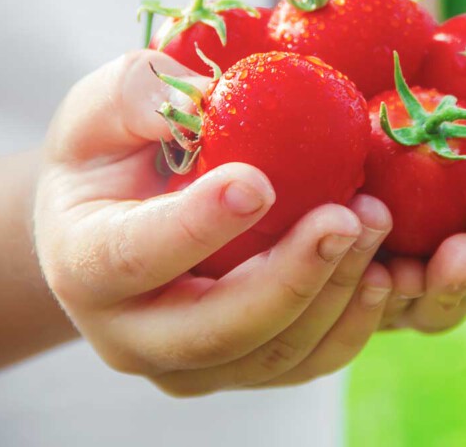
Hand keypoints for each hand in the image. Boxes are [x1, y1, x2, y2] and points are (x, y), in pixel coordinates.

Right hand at [34, 50, 394, 395]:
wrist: (120, 221)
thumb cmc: (110, 158)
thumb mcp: (103, 111)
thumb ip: (137, 96)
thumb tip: (197, 102)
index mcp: (85, 264)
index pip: (134, 257)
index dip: (197, 227)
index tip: (259, 183)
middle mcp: (131, 335)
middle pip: (216, 331)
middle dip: (291, 277)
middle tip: (347, 216)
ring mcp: (190, 365)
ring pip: (272, 354)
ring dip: (334, 293)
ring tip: (373, 221)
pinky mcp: (241, 369)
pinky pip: (304, 365)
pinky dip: (349, 325)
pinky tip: (380, 271)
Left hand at [379, 53, 465, 330]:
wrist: (309, 112)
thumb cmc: (387, 92)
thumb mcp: (444, 63)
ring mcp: (418, 286)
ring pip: (452, 304)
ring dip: (460, 281)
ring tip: (458, 255)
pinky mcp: (367, 306)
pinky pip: (380, 316)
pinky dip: (383, 296)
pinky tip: (375, 268)